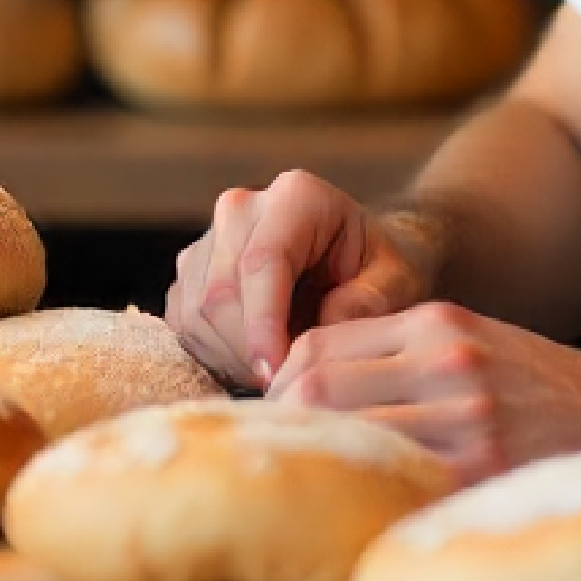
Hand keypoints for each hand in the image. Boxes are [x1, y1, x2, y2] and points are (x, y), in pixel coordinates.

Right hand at [165, 170, 436, 390]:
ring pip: (196, 314)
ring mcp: (209, 239)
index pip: (262, 262)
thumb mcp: (396, 283)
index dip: (264, 325)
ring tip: (278, 370)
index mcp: (296, 196)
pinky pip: (184, 326)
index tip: (278, 374)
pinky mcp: (190, 274)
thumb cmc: (378, 271)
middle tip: (286, 384)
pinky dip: (215, 356)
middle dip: (249, 350)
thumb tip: (325, 328)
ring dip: (232, 358)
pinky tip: (255, 362)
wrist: (354, 262)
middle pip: (220, 292)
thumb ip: (369, 303)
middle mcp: (242, 208)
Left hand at [266, 301, 580, 481]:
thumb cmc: (534, 381)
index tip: (280, 408)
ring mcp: (463, 416)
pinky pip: (394, 479)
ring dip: (320, 458)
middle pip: (318, 387)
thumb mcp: (470, 337)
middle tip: (283, 450)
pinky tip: (362, 501)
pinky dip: (367, 488)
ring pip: (347, 433)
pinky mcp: (478, 469)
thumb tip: (311, 385)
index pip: (321, 344)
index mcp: (438, 322)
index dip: (284, 378)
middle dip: (285, 420)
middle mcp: (445, 361)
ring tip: (316, 476)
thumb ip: (402, 353)